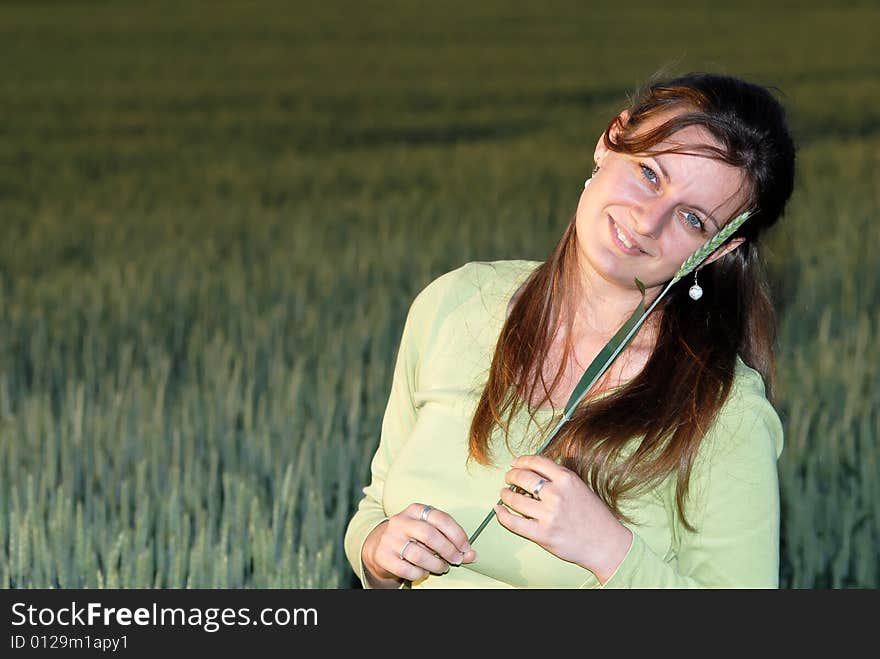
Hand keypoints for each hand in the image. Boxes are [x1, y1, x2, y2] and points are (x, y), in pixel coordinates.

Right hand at [362, 503, 477, 585]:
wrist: (379, 545)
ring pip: (418, 554)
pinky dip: (420, 573)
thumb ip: (451, 541)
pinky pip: (406, 569)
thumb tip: (472, 554)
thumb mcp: (429, 532)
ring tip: (442, 567)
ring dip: (436, 564)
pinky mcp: (383, 556)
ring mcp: (390, 538)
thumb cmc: (412, 537)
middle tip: (457, 559)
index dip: (457, 534)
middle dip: (448, 550)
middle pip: (430, 535)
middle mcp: (401, 521)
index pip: (440, 518)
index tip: (466, 547)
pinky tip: (424, 571)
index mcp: (416, 510)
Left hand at [496, 455, 632, 582]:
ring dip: (505, 494)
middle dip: (511, 476)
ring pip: (514, 499)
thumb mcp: (580, 487)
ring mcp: (548, 515)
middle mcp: (556, 494)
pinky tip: (499, 510)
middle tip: (509, 478)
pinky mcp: (542, 534)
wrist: (606, 544)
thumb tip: (533, 471)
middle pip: (522, 477)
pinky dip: (502, 515)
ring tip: (504, 493)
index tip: (515, 463)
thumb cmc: (594, 516)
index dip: (521, 460)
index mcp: (567, 479)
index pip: (536, 462)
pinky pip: (513, 522)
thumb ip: (559, 478)